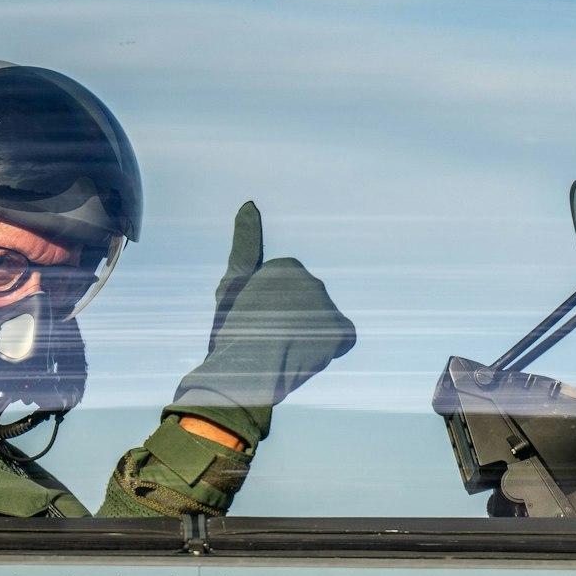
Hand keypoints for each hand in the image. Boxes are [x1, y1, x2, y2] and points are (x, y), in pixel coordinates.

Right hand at [167, 202, 355, 446]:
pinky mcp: (341, 331)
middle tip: (268, 342)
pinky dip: (331, 350)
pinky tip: (307, 357)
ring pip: (323, 326)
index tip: (255, 326)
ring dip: (309, 340)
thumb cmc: (231, 331)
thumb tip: (249, 204)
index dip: (270, 315)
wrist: (243, 372)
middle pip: (308, 310)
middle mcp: (312, 280)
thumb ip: (245, 245)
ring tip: (282, 354)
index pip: (287, 296)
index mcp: (287, 267)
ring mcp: (329, 307)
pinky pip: (343, 340)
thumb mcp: (231, 286)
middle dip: (292, 326)